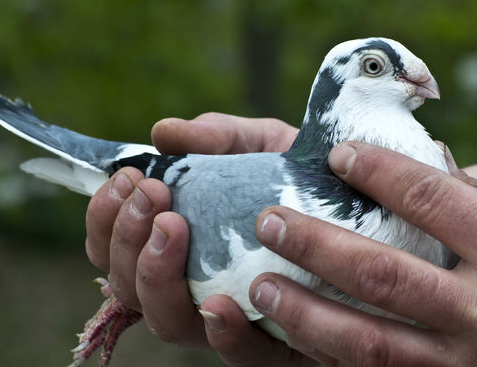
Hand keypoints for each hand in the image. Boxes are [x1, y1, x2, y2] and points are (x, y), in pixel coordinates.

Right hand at [84, 113, 297, 348]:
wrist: (368, 199)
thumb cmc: (306, 177)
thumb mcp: (262, 145)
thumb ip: (218, 138)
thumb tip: (163, 132)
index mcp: (184, 242)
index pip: (119, 245)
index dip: (108, 218)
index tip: (128, 178)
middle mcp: (198, 283)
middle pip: (129, 285)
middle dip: (127, 238)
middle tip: (152, 194)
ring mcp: (235, 314)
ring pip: (169, 322)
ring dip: (156, 277)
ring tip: (172, 228)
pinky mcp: (280, 339)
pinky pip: (241, 354)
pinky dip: (223, 332)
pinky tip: (220, 303)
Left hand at [243, 142, 476, 365]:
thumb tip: (423, 164)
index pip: (430, 198)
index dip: (376, 171)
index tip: (337, 155)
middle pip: (381, 274)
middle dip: (314, 245)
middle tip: (268, 221)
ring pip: (369, 343)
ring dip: (305, 315)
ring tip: (262, 287)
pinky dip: (336, 359)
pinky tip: (302, 340)